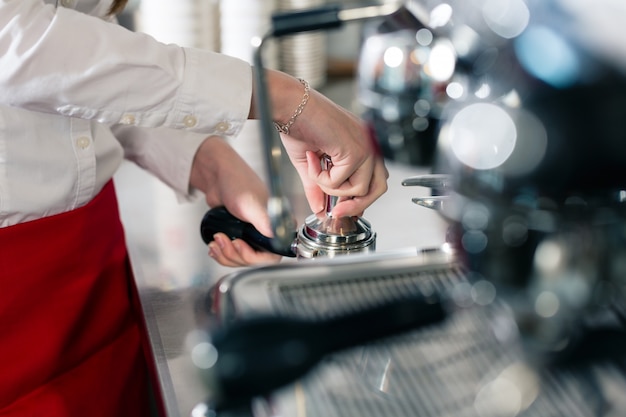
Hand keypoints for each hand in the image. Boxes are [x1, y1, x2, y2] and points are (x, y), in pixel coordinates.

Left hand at [190, 136, 281, 266]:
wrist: (217, 178)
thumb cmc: (238, 183)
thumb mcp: (252, 204)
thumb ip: (265, 221)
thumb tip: (275, 235)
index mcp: (277, 226)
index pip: (273, 255)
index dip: (255, 256)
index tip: (240, 245)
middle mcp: (266, 233)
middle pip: (253, 261)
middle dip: (234, 254)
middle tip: (223, 240)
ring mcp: (251, 236)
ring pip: (240, 260)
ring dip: (225, 255)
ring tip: (217, 239)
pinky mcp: (239, 236)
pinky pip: (231, 255)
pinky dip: (221, 254)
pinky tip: (214, 247)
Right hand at [251, 70, 388, 217]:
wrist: (291, 106)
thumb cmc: (299, 124)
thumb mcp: (311, 164)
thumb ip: (319, 187)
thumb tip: (320, 209)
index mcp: (364, 144)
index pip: (375, 179)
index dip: (359, 199)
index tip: (341, 209)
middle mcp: (369, 144)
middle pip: (378, 188)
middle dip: (356, 205)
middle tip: (335, 212)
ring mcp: (365, 147)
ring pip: (359, 190)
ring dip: (332, 188)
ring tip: (314, 169)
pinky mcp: (355, 151)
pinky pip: (341, 183)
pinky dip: (321, 178)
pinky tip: (312, 158)